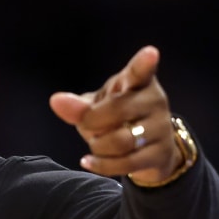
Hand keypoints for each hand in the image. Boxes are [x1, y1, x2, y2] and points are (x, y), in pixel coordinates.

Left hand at [49, 45, 183, 184]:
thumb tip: (56, 101)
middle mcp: (155, 101)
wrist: (148, 148)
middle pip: (118, 110)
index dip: (144, 63)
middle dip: (92, 122)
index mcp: (139, 82)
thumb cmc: (117, 119)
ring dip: (98, 146)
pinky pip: (127, 164)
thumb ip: (78, 106)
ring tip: (96, 144)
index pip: (140, 71)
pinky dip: (101, 165)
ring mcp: (161, 128)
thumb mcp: (96, 108)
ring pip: (122, 141)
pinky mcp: (161, 154)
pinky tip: (88, 161)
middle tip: (88, 126)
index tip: (150, 53)